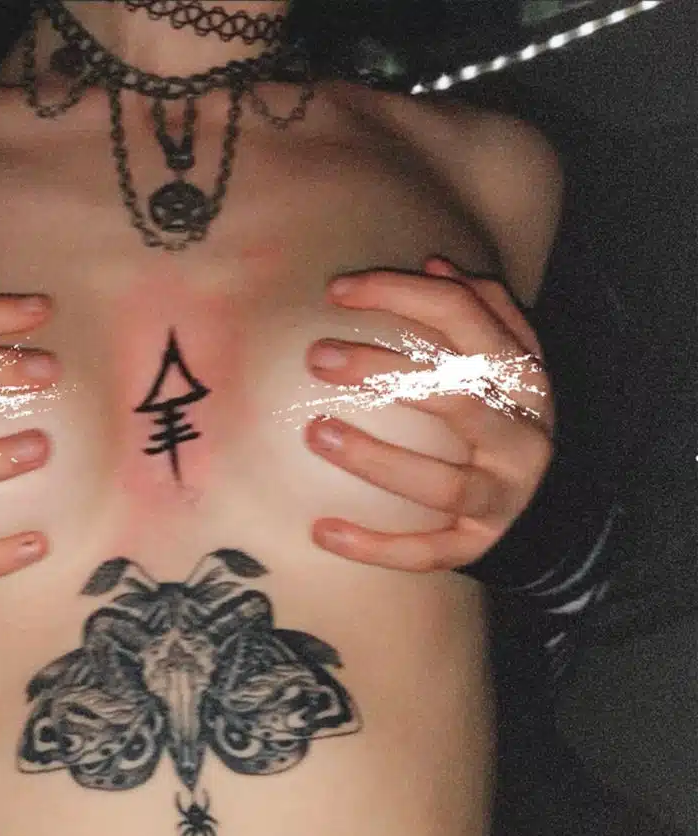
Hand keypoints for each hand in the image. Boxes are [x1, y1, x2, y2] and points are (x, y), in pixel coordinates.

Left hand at [306, 257, 552, 571]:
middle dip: (383, 372)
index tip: (336, 291)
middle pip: (455, 396)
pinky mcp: (478, 543)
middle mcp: (523, 436)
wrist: (543, 506)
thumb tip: (435, 262)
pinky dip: (374, 546)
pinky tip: (321, 530)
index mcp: (524, 379)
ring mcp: (503, 495)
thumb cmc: (501, 418)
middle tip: (316, 357)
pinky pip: (426, 550)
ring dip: (374, 459)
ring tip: (314, 433)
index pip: (464, 319)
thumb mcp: (502, 363)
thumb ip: (478, 312)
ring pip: (441, 483)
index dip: (401, 294)